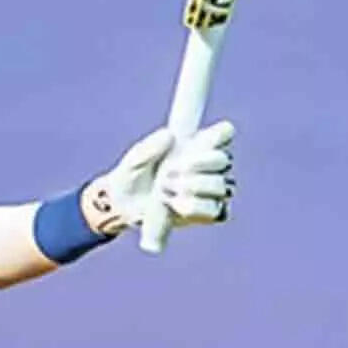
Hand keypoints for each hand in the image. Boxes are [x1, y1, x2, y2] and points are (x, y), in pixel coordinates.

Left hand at [87, 120, 236, 234]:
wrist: (123, 205)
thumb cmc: (133, 175)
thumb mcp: (135, 158)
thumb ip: (150, 146)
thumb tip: (169, 136)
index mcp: (199, 145)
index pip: (224, 133)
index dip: (218, 135)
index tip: (197, 141)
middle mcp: (212, 167)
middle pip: (224, 160)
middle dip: (198, 165)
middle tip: (168, 173)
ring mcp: (213, 191)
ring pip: (222, 186)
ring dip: (194, 187)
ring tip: (165, 190)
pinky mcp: (209, 214)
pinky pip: (219, 212)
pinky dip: (197, 208)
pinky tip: (177, 205)